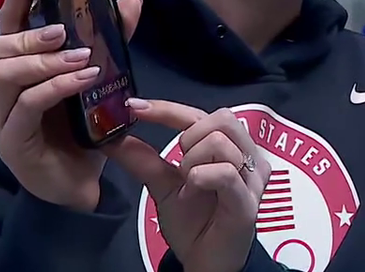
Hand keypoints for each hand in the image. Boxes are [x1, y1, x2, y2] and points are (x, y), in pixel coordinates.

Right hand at [0, 0, 142, 211]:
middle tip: (62, 29)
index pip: (5, 23)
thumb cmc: (83, 127)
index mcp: (17, 68)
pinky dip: (56, 86)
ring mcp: (3, 117)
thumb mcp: (101, 76)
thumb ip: (112, 38)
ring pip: (3, 75)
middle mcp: (1, 91)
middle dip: (24, 33)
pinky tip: (85, 78)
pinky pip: (27, 105)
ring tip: (81, 57)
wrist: (82, 183)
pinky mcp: (14, 142)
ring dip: (42, 59)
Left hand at [107, 102, 270, 271]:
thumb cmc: (194, 223)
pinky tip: (193, 191)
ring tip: (189, 184)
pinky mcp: (248, 200)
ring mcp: (252, 178)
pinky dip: (200, 177)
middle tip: (180, 166)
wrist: (206, 262)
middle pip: (222, 118)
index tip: (134, 108)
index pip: (200, 115)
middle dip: (190, 137)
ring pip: (220, 141)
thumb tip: (112, 137)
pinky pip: (225, 172)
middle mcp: (247, 157)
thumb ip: (142, 160)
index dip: (167, 108)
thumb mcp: (163, 186)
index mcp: (229, 148)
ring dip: (193, 161)